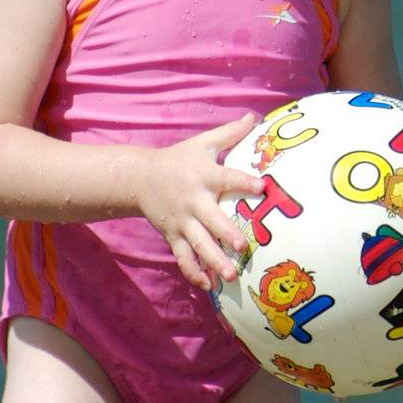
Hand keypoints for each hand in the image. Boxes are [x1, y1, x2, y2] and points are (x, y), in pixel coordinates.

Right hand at [137, 113, 264, 290]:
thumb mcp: (202, 143)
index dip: (244, 181)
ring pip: (198, 245)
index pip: (227, 177)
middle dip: (226, 234)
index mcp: (203, 175)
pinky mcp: (173, 235)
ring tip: (230, 276)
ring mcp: (182, 222)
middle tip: (242, 246)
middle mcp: (193, 201)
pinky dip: (193, 272)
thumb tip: (253, 116)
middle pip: (211, 220)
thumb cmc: (179, 159)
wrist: (140, 178)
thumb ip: (230, 133)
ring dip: (213, 261)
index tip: (262, 187)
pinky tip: (207, 286)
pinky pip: (183, 257)